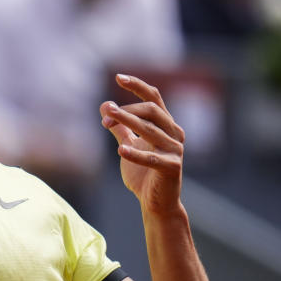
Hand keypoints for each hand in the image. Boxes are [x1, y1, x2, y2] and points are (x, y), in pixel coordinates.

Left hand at [100, 74, 185, 214]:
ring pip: (151, 130)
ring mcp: (175, 150)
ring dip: (128, 122)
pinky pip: (153, 158)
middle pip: (152, 110)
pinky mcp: (172, 167)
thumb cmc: (143, 174)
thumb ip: (119, 128)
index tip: (118, 77)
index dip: (137, 86)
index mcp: (165, 125)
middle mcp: (174, 133)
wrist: (156, 203)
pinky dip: (136, 153)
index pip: (154, 98)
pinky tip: (120, 150)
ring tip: (107, 120)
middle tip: (105, 114)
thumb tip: (105, 105)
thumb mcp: (128, 146)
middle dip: (127, 110)